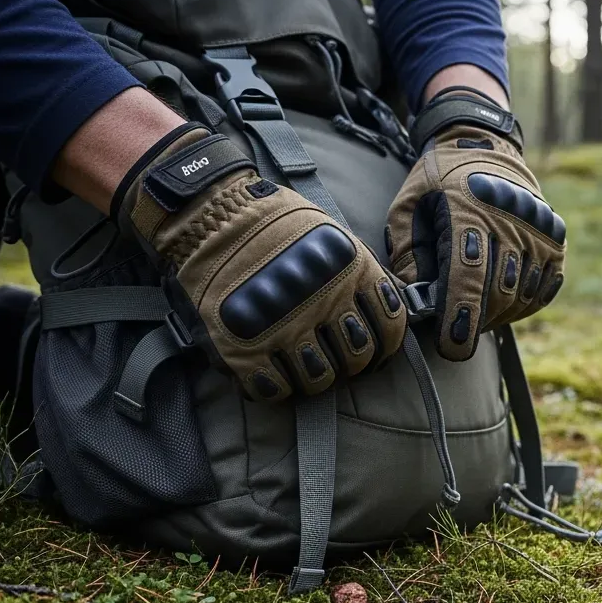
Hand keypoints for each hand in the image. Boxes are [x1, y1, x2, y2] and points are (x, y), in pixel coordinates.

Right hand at [112, 123, 406, 400]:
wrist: (211, 214)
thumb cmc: (274, 222)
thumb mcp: (332, 235)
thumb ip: (359, 272)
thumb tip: (384, 308)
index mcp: (352, 272)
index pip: (390, 327)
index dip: (385, 344)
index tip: (374, 349)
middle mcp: (324, 302)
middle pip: (356, 358)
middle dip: (350, 362)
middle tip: (334, 356)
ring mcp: (284, 327)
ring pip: (318, 379)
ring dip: (313, 376)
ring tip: (301, 365)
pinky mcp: (244, 348)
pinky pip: (274, 388)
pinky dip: (276, 387)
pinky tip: (272, 374)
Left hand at [386, 90, 565, 360]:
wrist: (484, 145)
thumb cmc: (437, 183)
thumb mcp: (407, 208)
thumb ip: (407, 255)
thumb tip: (418, 303)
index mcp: (468, 209)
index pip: (468, 276)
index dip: (461, 317)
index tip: (452, 346)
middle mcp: (510, 218)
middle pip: (498, 291)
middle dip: (475, 321)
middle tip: (457, 329)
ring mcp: (539, 230)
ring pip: (521, 294)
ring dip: (497, 314)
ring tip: (477, 311)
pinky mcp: (556, 240)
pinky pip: (543, 289)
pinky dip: (522, 305)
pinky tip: (503, 301)